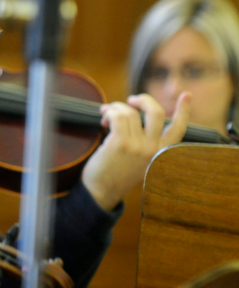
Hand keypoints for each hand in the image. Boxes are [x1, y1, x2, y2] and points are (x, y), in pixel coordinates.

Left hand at [82, 92, 190, 210]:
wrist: (101, 192)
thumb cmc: (117, 173)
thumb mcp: (140, 159)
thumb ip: (146, 141)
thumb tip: (136, 113)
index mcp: (161, 153)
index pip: (178, 129)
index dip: (184, 111)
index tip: (187, 95)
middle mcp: (153, 149)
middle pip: (156, 112)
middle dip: (143, 99)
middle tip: (131, 100)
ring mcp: (137, 146)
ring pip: (130, 112)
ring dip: (116, 108)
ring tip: (107, 115)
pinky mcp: (120, 143)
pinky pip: (117, 115)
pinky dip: (109, 112)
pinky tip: (104, 119)